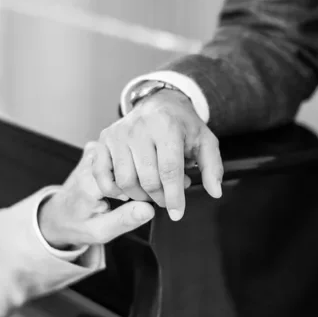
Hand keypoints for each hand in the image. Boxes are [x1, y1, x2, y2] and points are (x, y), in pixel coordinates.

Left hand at [38, 143, 155, 248]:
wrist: (58, 214)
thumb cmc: (77, 224)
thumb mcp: (100, 232)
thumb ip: (124, 221)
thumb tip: (149, 209)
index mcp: (90, 184)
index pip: (129, 176)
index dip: (141, 190)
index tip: (140, 201)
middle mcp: (90, 163)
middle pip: (129, 161)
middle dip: (138, 178)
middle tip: (131, 196)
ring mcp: (92, 153)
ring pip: (127, 153)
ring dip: (134, 168)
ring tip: (127, 187)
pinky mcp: (95, 149)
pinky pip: (120, 149)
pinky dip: (127, 162)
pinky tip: (124, 175)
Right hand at [93, 88, 223, 220]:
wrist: (158, 103)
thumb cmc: (181, 125)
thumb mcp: (204, 141)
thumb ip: (211, 167)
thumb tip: (214, 192)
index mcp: (166, 126)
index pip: (169, 170)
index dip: (175, 196)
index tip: (178, 213)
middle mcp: (139, 128)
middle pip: (148, 179)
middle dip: (161, 197)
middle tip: (169, 198)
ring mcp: (118, 134)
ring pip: (126, 181)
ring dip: (140, 196)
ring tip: (153, 192)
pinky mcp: (104, 140)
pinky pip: (102, 175)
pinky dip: (113, 189)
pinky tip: (127, 191)